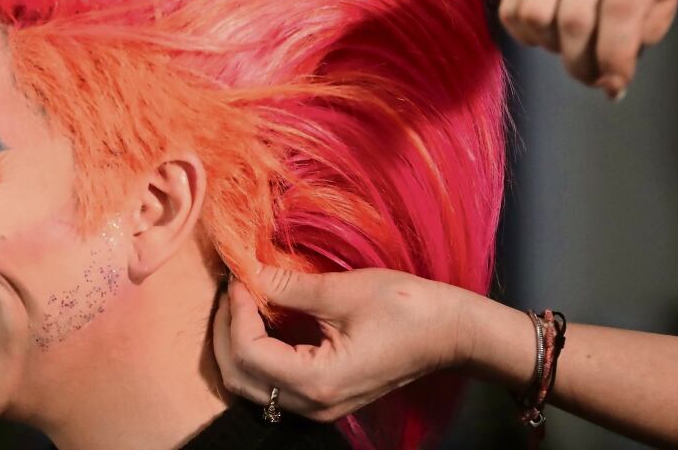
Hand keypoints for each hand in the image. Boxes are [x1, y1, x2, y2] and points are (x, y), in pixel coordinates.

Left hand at [212, 265, 474, 421]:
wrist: (451, 333)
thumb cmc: (407, 308)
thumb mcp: (344, 290)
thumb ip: (289, 286)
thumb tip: (247, 271)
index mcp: (317, 381)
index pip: (247, 351)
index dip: (235, 309)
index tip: (239, 273)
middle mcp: (312, 404)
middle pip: (238, 376)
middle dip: (226, 328)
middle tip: (233, 285)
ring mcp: (317, 406)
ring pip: (250, 385)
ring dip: (237, 342)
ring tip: (243, 299)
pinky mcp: (323, 397)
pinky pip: (270, 383)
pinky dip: (256, 352)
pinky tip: (263, 319)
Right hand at [497, 0, 677, 97]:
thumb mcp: (662, 0)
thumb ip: (644, 32)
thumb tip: (613, 71)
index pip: (620, 10)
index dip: (614, 56)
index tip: (615, 85)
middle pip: (574, 18)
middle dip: (581, 63)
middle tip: (591, 76)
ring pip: (535, 13)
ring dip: (551, 45)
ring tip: (568, 47)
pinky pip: (510, 11)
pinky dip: (526, 34)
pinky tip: (548, 34)